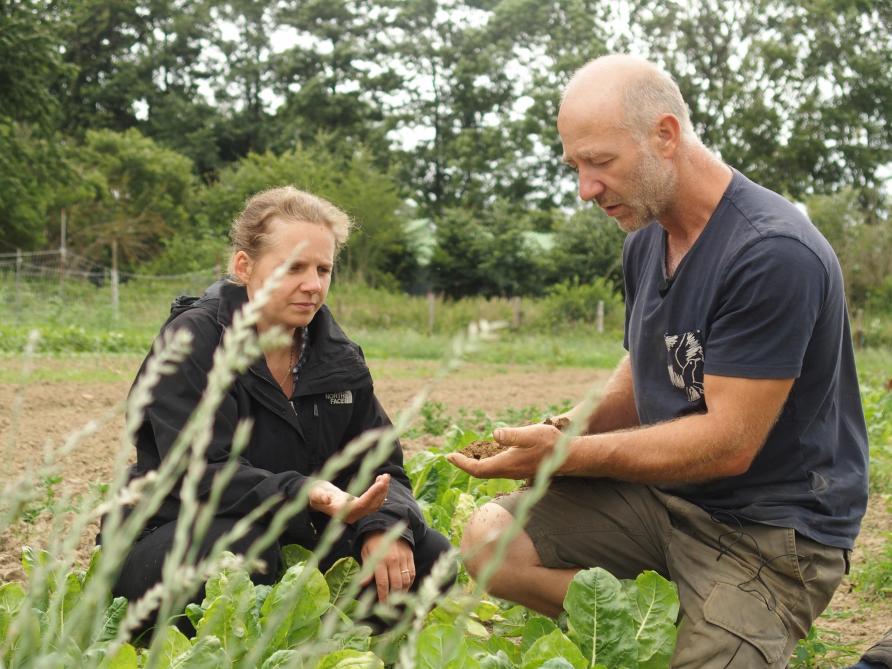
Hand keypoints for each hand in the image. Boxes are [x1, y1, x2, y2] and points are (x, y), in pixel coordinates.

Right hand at [308, 474, 389, 523]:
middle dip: (380, 491)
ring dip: (382, 491)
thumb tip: (327, 499)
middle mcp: (351, 515)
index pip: (362, 504)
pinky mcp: (359, 507)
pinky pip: (374, 503)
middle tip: (386, 476)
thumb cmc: (314, 493)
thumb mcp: (314, 493)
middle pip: (371, 505)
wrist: (315, 496)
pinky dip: (380, 493)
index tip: (380, 482)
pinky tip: (382, 482)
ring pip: (375, 505)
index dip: (372, 494)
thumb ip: (320, 496)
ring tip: (385, 476)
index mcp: (342, 512)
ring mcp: (356, 513)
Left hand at [360, 532, 414, 601]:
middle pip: (396, 585)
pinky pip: (412, 573)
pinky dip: (409, 583)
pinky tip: (404, 588)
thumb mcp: (366, 554)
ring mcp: (403, 558)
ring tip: (397, 599)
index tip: (382, 605)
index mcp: (381, 560)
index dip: (383, 597)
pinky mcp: (410, 557)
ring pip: (405, 581)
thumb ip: (366, 570)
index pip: (383, 584)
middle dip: (393, 598)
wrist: (386, 525)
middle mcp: (394, 560)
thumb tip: (362, 584)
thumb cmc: (372, 542)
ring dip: (402, 592)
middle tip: (390, 606)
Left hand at [446, 424, 560, 478]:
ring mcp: (515, 471)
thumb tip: (495, 434)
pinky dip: (486, 462)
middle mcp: (509, 471)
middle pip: (481, 472)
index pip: (478, 469)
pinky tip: (486, 453)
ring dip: (475, 464)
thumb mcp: (532, 434)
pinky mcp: (520, 468)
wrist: (570, 456)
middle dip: (465, 464)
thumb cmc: (552, 444)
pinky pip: (497, 468)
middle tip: (451, 456)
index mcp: (507, 464)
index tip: (450, 456)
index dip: (462, 464)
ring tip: (464, 455)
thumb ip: (513, 435)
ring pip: (489, 471)